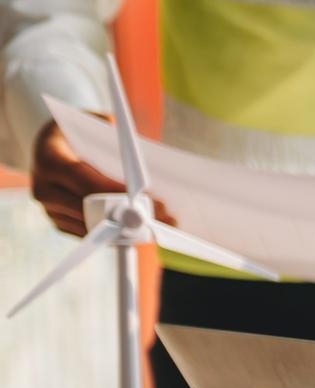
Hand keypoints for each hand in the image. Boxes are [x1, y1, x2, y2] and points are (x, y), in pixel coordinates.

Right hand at [30, 119, 175, 235]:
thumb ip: (112, 133)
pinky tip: (144, 230)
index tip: (150, 199)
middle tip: (164, 217)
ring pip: (94, 228)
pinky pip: (91, 234)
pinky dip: (117, 234)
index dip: (121, 194)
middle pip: (93, 211)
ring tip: (162, 224)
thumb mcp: (91, 122)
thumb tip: (141, 150)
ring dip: (129, 230)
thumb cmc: (76, 131)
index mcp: (50, 161)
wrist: (50, 146)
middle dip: (132, 216)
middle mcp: (45, 189)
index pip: (89, 184)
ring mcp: (51, 210)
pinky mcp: (60, 223)